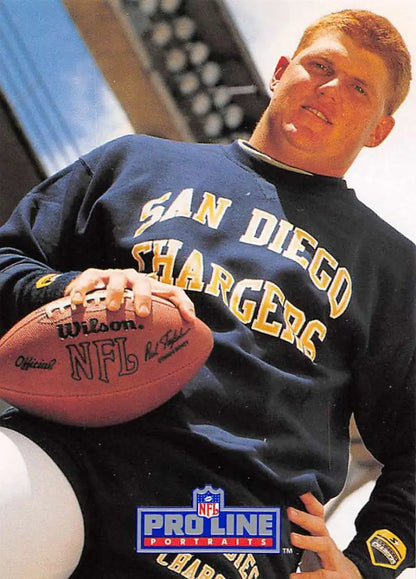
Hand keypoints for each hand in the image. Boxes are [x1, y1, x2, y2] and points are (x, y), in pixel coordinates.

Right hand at [64, 268, 195, 320]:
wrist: (95, 288)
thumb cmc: (124, 307)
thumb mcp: (138, 317)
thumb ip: (152, 333)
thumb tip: (172, 365)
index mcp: (151, 289)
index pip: (173, 293)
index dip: (184, 304)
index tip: (189, 320)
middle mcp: (135, 280)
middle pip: (144, 284)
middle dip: (144, 298)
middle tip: (141, 314)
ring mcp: (114, 275)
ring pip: (117, 280)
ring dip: (116, 293)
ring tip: (112, 308)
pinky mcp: (93, 275)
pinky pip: (88, 280)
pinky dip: (82, 290)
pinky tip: (77, 302)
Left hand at [288, 493, 362, 577]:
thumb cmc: (326, 559)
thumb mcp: (315, 543)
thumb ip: (300, 532)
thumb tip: (275, 520)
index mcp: (321, 534)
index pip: (317, 513)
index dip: (309, 500)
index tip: (298, 489)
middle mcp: (328, 543)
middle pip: (319, 526)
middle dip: (305, 517)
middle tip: (289, 511)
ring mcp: (333, 559)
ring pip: (324, 545)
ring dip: (308, 541)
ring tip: (293, 537)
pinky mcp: (335, 577)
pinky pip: (321, 576)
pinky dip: (306, 577)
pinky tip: (292, 576)